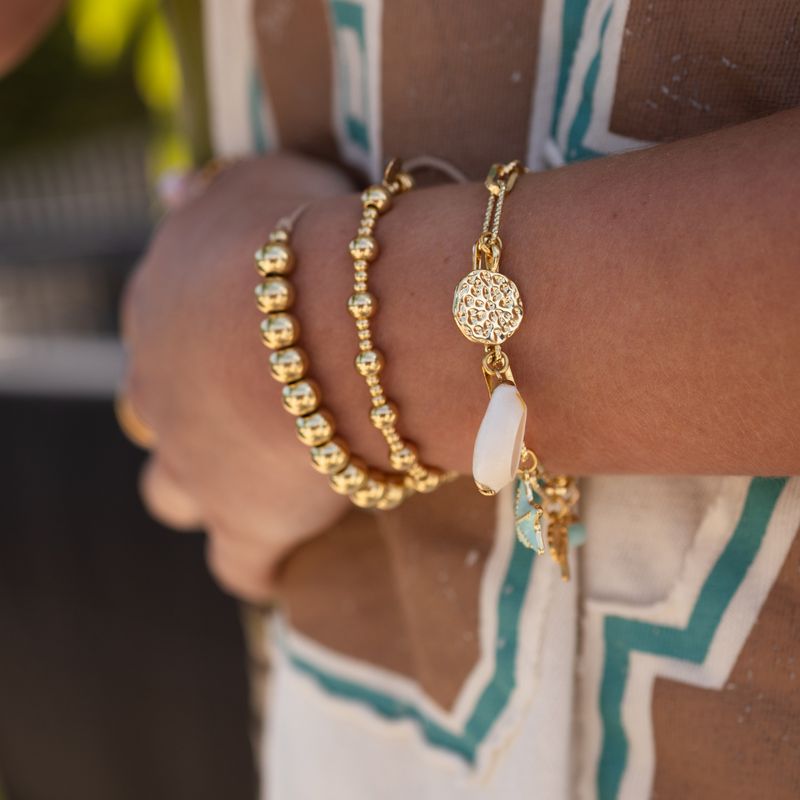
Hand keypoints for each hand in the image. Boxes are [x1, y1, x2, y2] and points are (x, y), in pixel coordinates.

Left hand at [123, 153, 354, 601]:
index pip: (156, 333)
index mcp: (158, 310)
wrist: (333, 325)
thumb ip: (209, 193)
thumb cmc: (301, 242)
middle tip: (252, 409)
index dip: (196, 342)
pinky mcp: (245, 525)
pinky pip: (242, 565)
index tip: (241, 344)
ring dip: (206, 488)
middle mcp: (158, 391)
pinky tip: (287, 557)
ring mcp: (195, 465)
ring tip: (260, 480)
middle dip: (187, 416)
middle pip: (151, 417)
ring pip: (171, 494)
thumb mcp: (254, 185)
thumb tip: (169, 192)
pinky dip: (261, 564)